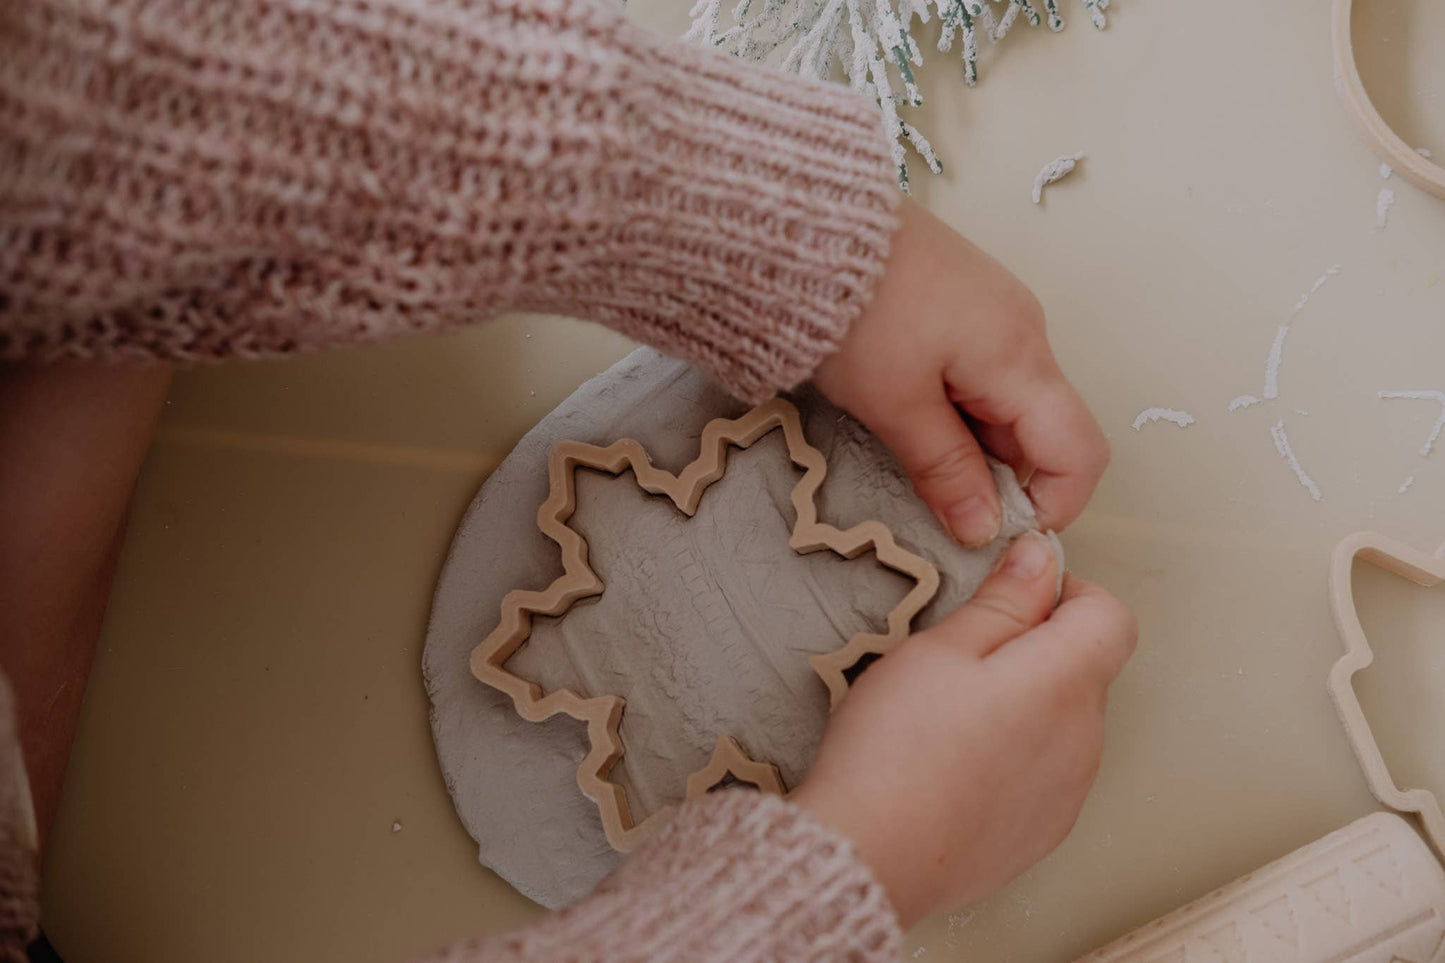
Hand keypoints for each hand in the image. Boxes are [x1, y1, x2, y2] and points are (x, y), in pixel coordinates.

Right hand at [791, 532, 1136, 925]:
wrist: (872, 855)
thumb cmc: (896, 749)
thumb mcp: (940, 648)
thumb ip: (1003, 601)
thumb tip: (1041, 559)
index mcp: (1065, 682)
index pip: (1111, 617)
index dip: (1065, 595)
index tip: (1014, 600)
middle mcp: (1084, 740)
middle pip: (1084, 669)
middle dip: (1034, 651)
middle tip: (958, 660)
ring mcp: (1068, 792)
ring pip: (1063, 721)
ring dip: (1023, 706)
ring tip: (947, 719)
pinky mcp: (1043, 831)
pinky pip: (1044, 772)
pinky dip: (1012, 757)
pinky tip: (954, 765)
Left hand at [813, 198, 1108, 545]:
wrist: (810, 223)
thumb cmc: (854, 309)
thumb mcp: (895, 405)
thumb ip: (946, 470)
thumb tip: (984, 528)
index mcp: (1021, 357)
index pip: (1080, 451)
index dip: (1054, 505)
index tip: (999, 534)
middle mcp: (1024, 330)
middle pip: (1041, 429)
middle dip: (999, 474)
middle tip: (932, 491)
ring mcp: (994, 311)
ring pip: (1006, 402)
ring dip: (969, 439)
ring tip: (903, 439)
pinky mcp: (961, 301)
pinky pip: (978, 370)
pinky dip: (953, 404)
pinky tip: (901, 403)